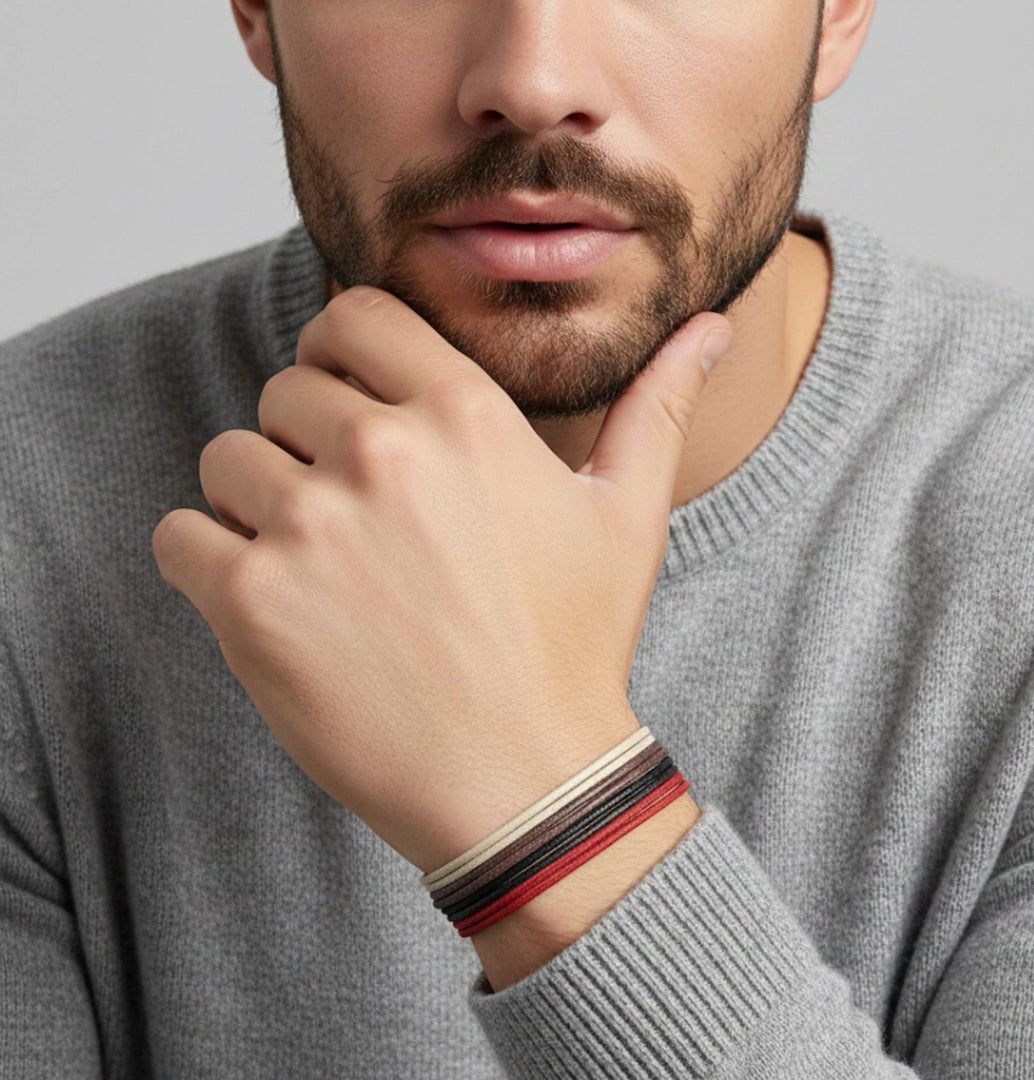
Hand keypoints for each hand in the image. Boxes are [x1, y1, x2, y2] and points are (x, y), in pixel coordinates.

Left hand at [152, 286, 731, 872]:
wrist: (525, 780)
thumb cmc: (575, 646)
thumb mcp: (629, 517)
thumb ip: (657, 407)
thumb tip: (713, 327)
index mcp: (465, 414)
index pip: (350, 317)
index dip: (341, 356)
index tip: (351, 404)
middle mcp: (383, 451)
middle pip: (285, 390)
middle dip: (306, 439)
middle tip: (351, 513)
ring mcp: (311, 525)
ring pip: (226, 459)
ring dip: (255, 502)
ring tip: (315, 565)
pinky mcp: (253, 601)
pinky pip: (179, 536)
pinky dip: (205, 560)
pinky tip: (268, 600)